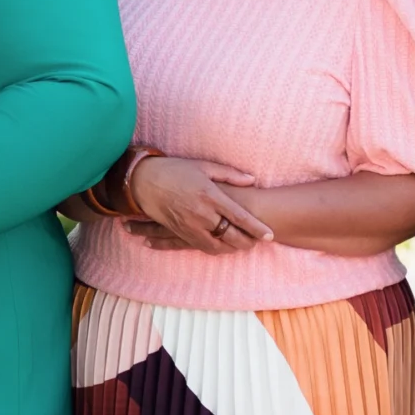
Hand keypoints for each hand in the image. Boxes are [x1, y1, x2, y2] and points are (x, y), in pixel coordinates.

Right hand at [130, 157, 271, 254]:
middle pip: (231, 235)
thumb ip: (230, 175)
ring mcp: (190, 225)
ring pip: (217, 245)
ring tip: (242, 246)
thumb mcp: (204, 166)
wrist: (144, 182)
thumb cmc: (175, 170)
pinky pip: (201, 246)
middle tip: (258, 242)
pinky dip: (215, 249)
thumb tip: (251, 180)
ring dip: (231, 248)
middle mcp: (201, 213)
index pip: (239, 216)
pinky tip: (223, 246)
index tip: (269, 234)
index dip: (256, 228)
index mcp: (210, 195)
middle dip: (247, 242)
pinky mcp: (180, 232)